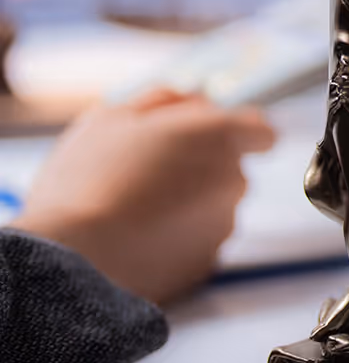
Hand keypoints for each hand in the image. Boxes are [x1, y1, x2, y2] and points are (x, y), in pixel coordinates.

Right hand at [13, 90, 276, 304]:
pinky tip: (137, 238)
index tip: (204, 138)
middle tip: (147, 173)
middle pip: (230, 169)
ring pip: (213, 207)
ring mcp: (223, 226)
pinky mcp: (207, 263)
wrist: (73, 256)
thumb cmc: (88, 179)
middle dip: (200, 169)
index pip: (261, 131)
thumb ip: (165, 99)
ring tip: (134, 209)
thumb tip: (192, 99)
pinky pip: (196, 242)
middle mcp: (234, 181)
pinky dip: (176, 239)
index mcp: (219, 136)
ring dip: (187, 205)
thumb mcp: (114, 116)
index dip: (233, 133)